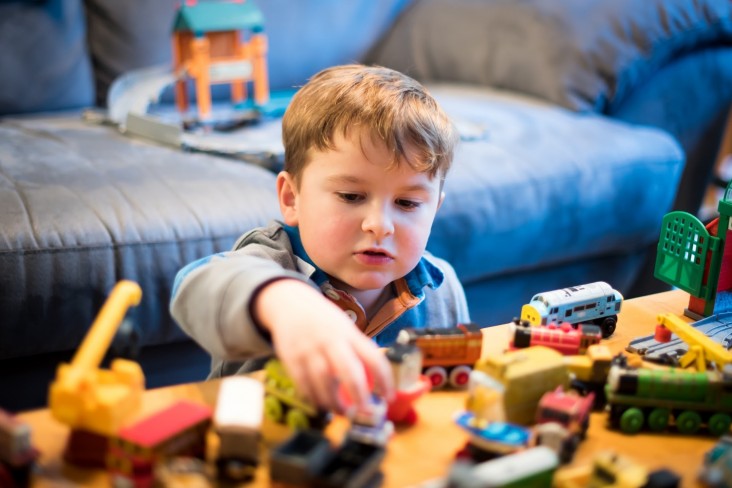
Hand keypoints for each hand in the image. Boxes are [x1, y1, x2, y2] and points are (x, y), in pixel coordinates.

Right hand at [254, 279, 393, 412]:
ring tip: (342, 412)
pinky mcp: (291, 357)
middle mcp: (331, 341)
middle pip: (348, 371)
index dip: (384, 380)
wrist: (290, 303)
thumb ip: (357, 351)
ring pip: (324, 382)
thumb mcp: (344, 328)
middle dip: (359, 396)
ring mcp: (310, 349)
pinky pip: (303, 383)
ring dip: (334, 402)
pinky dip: (313, 397)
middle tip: (365, 413)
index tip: (389, 397)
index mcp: (349, 334)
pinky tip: (321, 404)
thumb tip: (374, 382)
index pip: (373, 358)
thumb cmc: (324, 320)